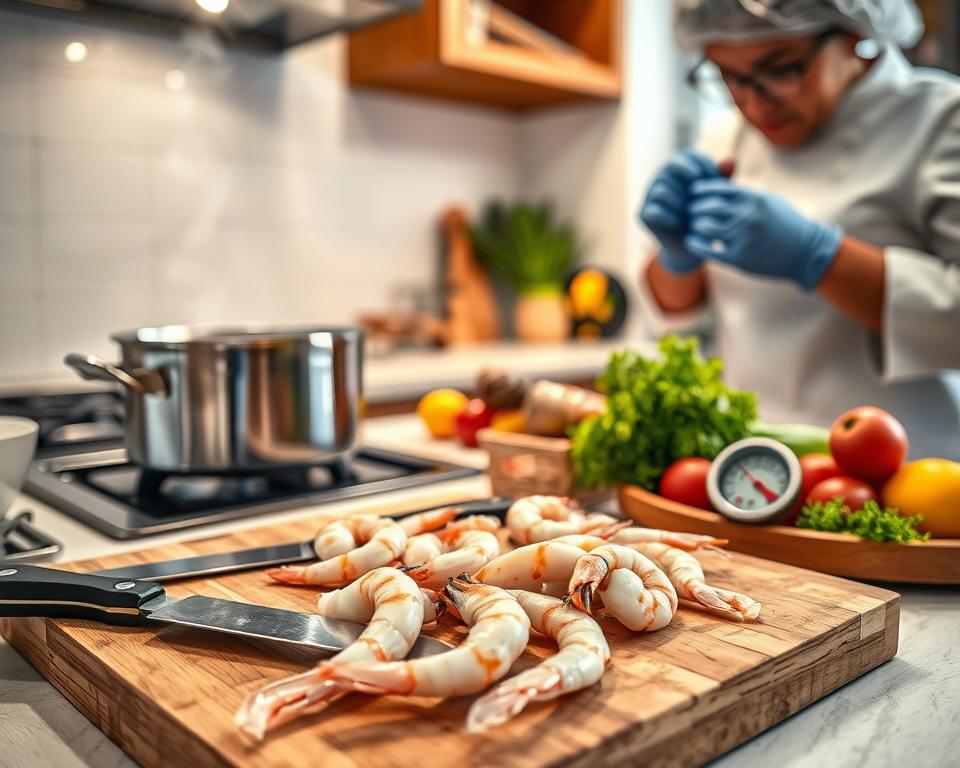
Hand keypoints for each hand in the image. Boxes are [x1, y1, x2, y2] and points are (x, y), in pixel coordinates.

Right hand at [639, 149, 721, 274]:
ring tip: (691, 212)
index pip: (686, 155)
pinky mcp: (643, 213)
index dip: (701, 163)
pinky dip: (669, 217)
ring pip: (661, 189)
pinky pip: (654, 210)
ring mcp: (649, 196)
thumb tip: (730, 160)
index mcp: (676, 169)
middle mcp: (660, 178)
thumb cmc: (705, 215)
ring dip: (679, 201)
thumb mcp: (716, 197)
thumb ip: (723, 179)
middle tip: (702, 195)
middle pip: (670, 167)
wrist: (691, 244)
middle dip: (689, 182)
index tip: (714, 178)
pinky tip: (680, 223)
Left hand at [685, 178, 842, 290]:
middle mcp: (748, 216)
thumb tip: (720, 184)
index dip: (701, 190)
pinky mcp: (740, 259)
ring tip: (693, 225)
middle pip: (707, 207)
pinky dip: (697, 245)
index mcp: (754, 199)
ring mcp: (743, 238)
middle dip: (694, 208)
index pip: (718, 189)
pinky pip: (709, 250)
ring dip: (695, 226)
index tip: (693, 192)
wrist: (805, 252)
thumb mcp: (768, 201)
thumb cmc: (785, 223)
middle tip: (688, 210)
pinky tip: (691, 242)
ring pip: (705, 227)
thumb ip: (745, 194)